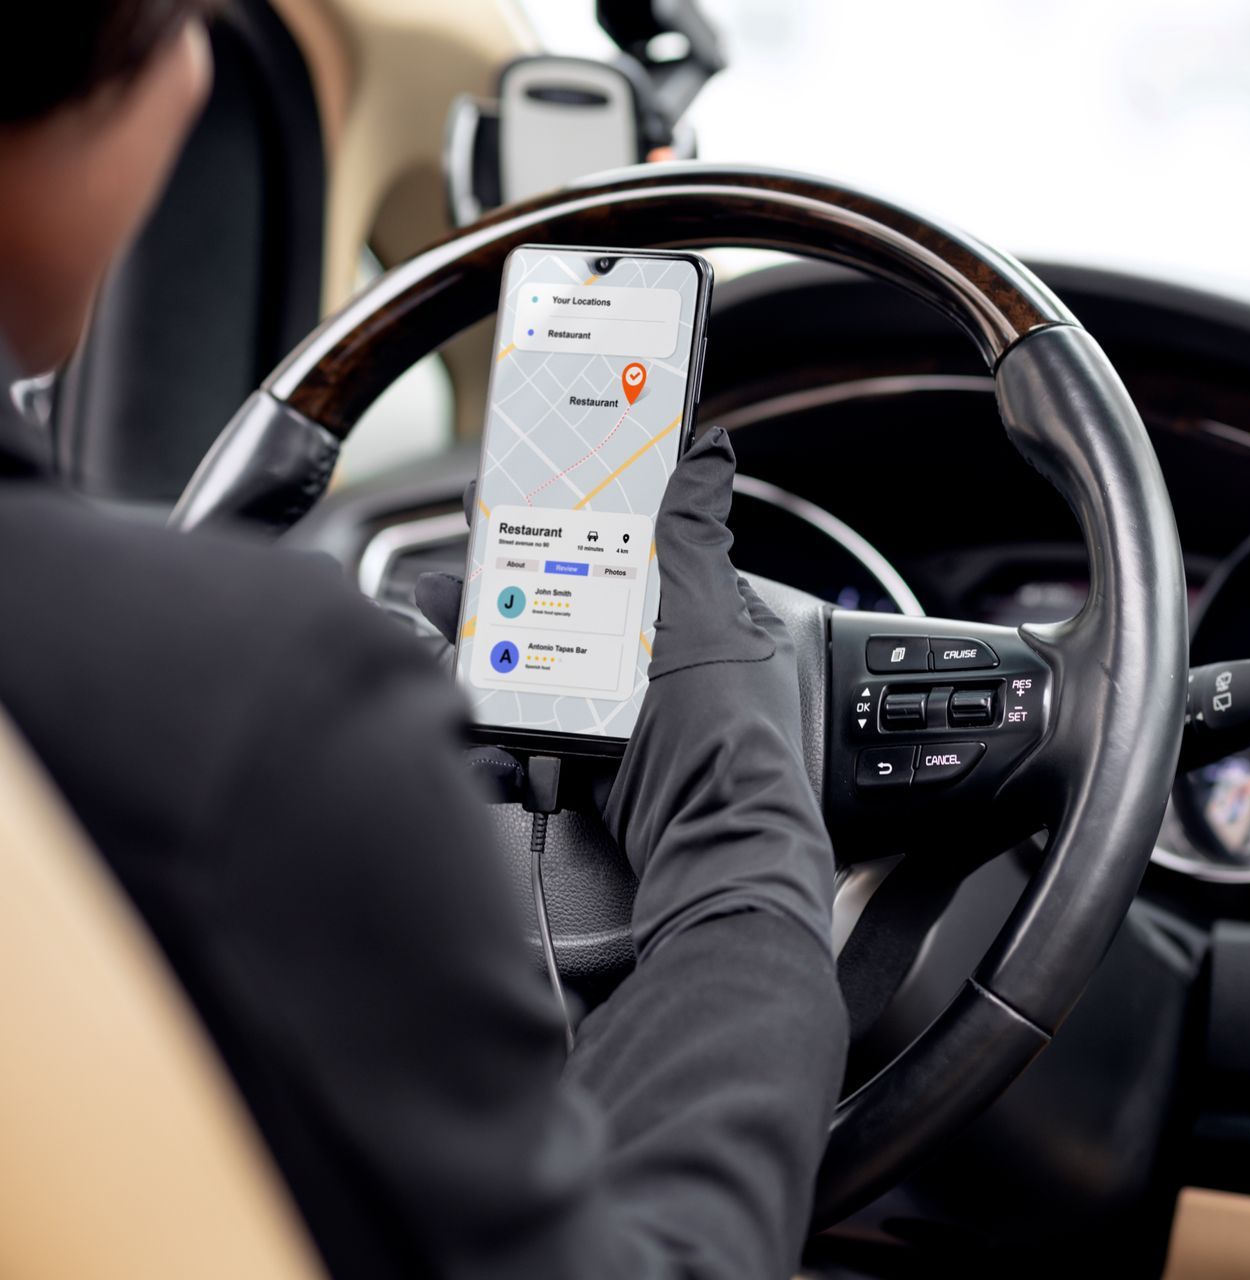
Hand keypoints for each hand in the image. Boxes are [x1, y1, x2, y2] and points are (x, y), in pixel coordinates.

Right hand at [415, 431, 832, 961]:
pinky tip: (464, 695)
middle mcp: (661, 663)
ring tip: (439, 610)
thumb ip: (695, 538)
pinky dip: (494, 711)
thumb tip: (709, 454)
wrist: (711, 848)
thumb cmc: (728, 736)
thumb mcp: (711, 620)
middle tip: (461, 557)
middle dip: (510, 580)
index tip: (526, 493)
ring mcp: (623, 713)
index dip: (579, 518)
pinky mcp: (590, 760)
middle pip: (572, 602)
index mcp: (699, 618)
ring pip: (541, 661)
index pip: (632, 550)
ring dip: (486, 639)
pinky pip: (531, 723)